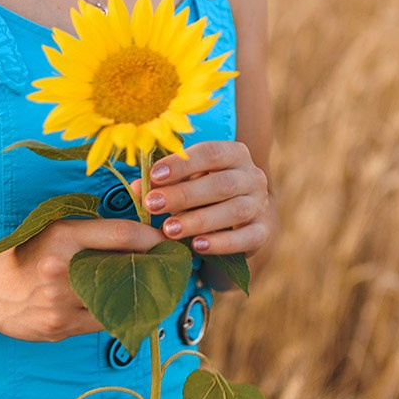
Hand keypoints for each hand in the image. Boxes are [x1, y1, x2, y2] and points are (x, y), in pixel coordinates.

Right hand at [0, 217, 164, 342]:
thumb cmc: (27, 255)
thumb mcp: (54, 230)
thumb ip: (94, 230)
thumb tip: (142, 222)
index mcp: (61, 236)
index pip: (120, 235)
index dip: (151, 239)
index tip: (166, 242)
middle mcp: (61, 269)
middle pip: (124, 269)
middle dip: (152, 269)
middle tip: (167, 267)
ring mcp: (60, 302)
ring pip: (118, 300)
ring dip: (139, 296)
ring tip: (150, 289)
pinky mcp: (60, 327)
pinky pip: (104, 322)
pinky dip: (118, 315)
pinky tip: (126, 309)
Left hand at [130, 141, 273, 258]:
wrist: (242, 220)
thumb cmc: (206, 193)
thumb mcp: (187, 182)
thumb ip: (165, 182)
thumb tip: (136, 188)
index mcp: (234, 154)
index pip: (210, 153)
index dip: (182, 164)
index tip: (154, 175)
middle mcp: (252, 176)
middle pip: (221, 183)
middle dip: (184, 195)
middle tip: (153, 205)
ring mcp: (260, 204)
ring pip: (234, 210)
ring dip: (199, 220)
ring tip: (169, 229)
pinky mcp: (263, 232)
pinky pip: (246, 238)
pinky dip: (221, 242)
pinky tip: (197, 246)